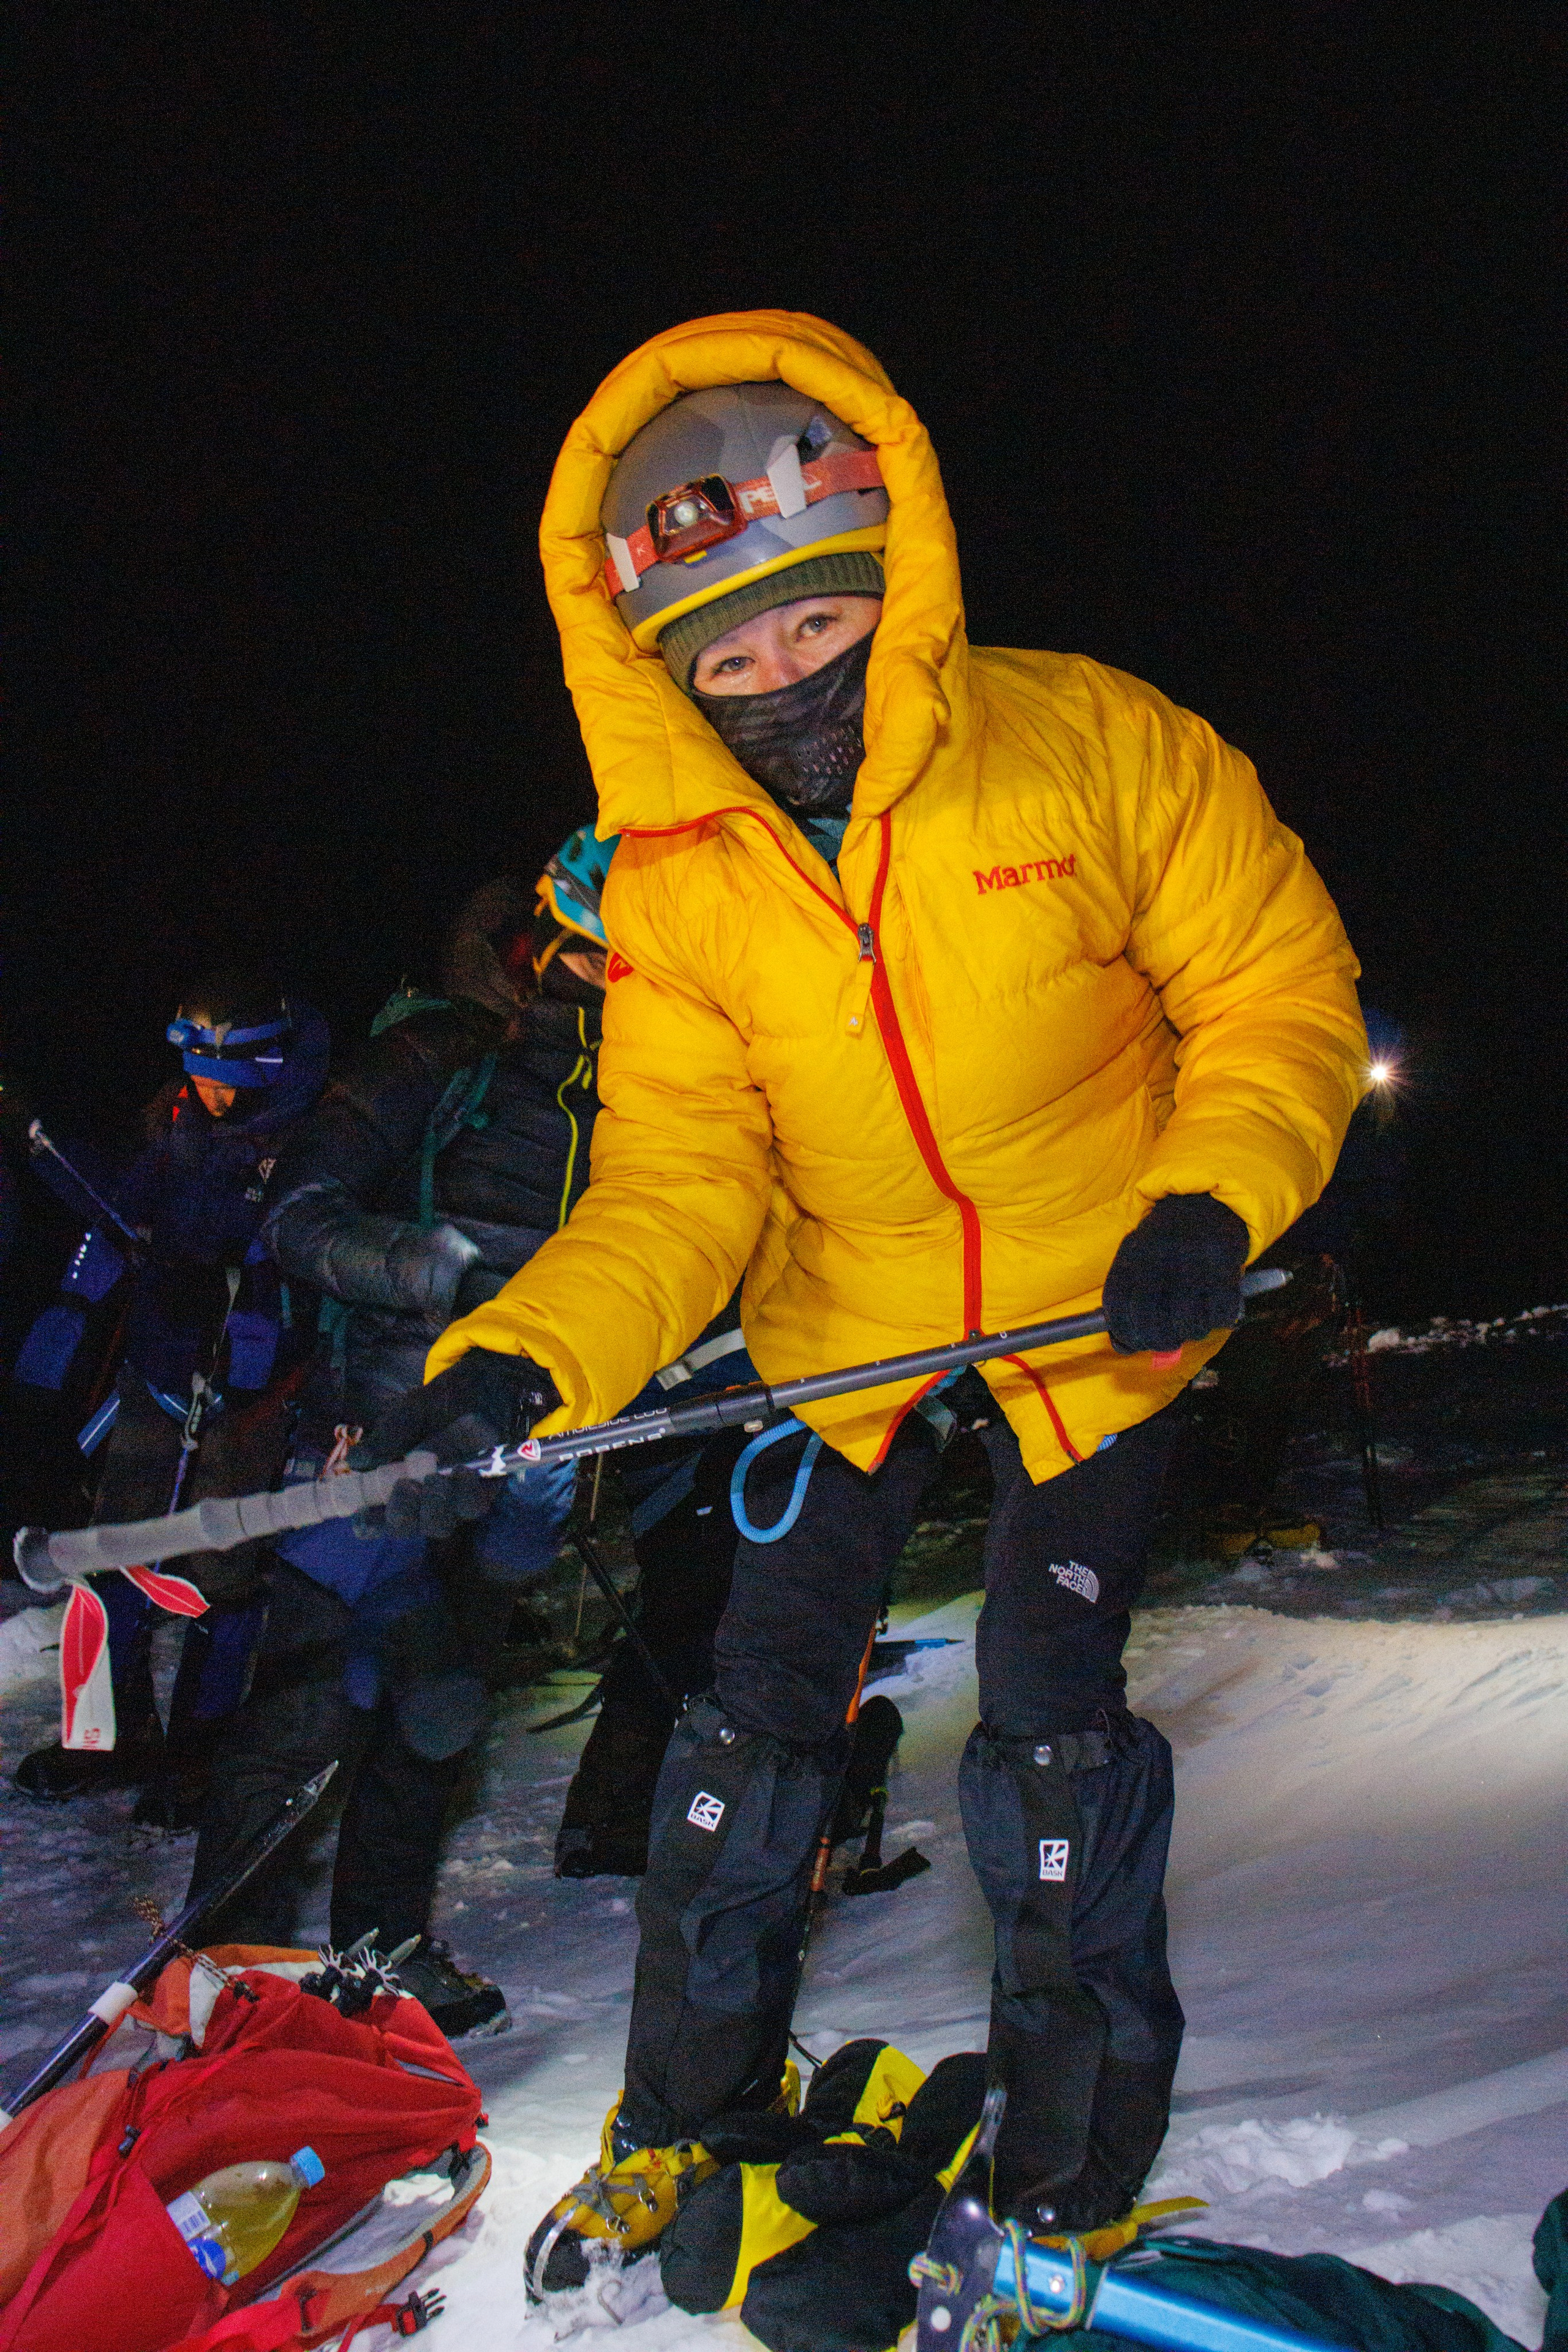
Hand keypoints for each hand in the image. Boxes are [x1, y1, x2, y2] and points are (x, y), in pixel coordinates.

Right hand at [351, 1348, 562, 1537]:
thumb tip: (354, 1462)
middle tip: (405, 1485)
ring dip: (434, 1507)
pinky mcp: (481, 1493)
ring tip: (435, 1477)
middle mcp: (419, 1501)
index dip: (367, 1524)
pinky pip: (472, 1507)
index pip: (374, 1520)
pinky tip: (461, 1469)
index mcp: (392, 1486)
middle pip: (406, 1527)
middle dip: (402, 1513)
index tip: (362, 1514)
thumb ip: (385, 1439)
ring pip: (440, 1525)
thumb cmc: (436, 1407)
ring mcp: (450, 1501)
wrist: (481, 1388)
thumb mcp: (407, 1416)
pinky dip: (465, 1492)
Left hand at [1102, 1193, 1248, 1354]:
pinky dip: (1218, 1320)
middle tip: (1166, 1339)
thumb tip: (1125, 1349)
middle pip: (1150, 1321)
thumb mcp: (1139, 1261)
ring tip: (1193, 1320)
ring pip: (1187, 1324)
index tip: (1132, 1342)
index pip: (1117, 1306)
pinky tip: (1215, 1309)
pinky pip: (1220, 1314)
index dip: (1122, 1334)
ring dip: (1190, 1332)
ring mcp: (1193, 1261)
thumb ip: (1128, 1303)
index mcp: (1132, 1254)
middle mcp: (1159, 1257)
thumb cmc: (1167, 1244)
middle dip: (1157, 1341)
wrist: (1207, 1202)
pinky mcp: (1225, 1266)